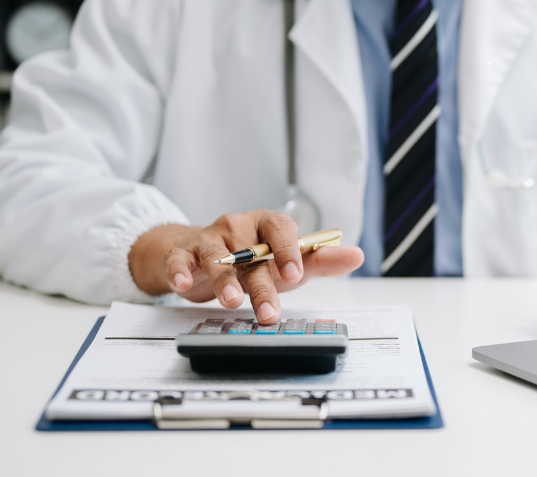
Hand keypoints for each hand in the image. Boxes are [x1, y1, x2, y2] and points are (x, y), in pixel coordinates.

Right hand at [128, 210, 364, 322]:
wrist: (203, 257)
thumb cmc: (253, 260)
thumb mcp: (288, 262)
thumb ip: (321, 261)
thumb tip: (357, 255)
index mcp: (266, 224)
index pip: (280, 228)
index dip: (287, 250)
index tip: (294, 274)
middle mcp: (237, 226)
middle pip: (250, 253)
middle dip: (260, 285)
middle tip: (269, 312)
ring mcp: (209, 239)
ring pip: (216, 257)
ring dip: (223, 280)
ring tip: (231, 302)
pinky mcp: (183, 253)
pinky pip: (179, 259)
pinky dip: (179, 270)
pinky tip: (182, 284)